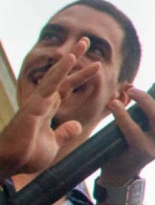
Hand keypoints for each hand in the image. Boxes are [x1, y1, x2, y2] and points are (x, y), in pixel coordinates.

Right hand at [0, 38, 99, 175]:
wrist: (9, 164)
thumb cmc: (26, 155)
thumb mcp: (53, 144)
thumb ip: (65, 133)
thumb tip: (77, 125)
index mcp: (48, 108)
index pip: (67, 87)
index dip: (81, 75)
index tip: (96, 65)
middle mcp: (43, 101)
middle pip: (62, 75)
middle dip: (75, 58)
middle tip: (86, 40)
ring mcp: (38, 102)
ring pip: (56, 75)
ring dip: (70, 59)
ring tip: (83, 43)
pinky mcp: (34, 106)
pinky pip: (50, 85)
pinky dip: (61, 71)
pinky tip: (70, 59)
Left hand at [99, 75, 154, 183]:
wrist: (120, 173)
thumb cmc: (131, 142)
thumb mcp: (147, 125)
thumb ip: (144, 108)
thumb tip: (129, 86)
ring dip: (145, 99)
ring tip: (131, 90)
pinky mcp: (141, 151)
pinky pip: (133, 129)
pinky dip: (122, 114)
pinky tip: (113, 104)